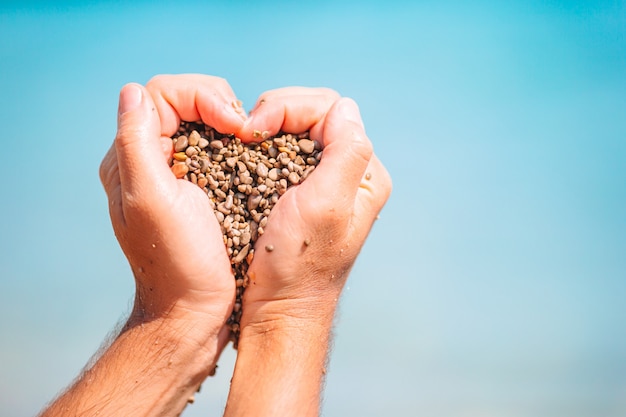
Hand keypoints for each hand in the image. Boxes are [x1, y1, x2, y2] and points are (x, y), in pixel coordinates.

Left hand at [41, 76, 249, 416]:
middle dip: (219, 104)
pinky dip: (235, 141)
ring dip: (230, 121)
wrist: (193, 308)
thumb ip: (135, 142)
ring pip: (201, 120)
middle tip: (246, 131)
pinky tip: (250, 155)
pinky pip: (214, 144)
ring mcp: (173, 171)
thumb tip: (131, 92)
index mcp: (132, 157)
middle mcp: (148, 158)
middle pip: (183, 100)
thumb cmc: (179, 261)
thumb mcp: (152, 200)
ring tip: (250, 141)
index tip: (236, 125)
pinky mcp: (196, 184)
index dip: (204, 97)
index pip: (164, 94)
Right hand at [223, 88, 391, 416]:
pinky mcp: (295, 192)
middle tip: (246, 133)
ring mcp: (320, 182)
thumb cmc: (298, 265)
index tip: (255, 128)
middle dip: (276, 113)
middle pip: (313, 114)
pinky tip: (243, 157)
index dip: (290, 107)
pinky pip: (279, 151)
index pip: (331, 109)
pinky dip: (259, 147)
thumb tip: (345, 108)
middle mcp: (347, 174)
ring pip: (293, 130)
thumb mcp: (327, 206)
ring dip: (265, 129)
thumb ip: (347, 152)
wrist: (277, 310)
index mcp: (364, 174)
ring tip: (242, 143)